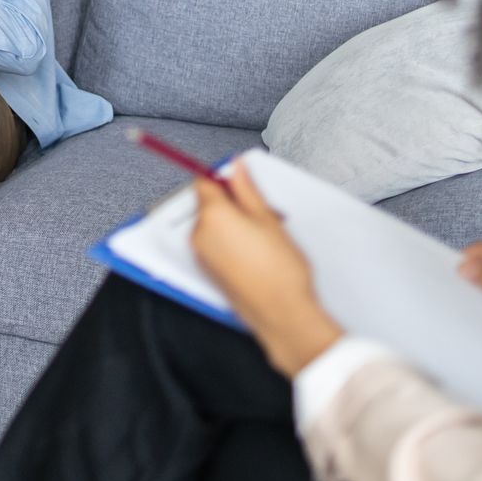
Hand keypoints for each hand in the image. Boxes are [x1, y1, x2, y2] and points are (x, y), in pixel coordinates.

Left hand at [190, 160, 344, 376]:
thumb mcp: (268, 218)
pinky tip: (255, 252)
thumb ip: (247, 189)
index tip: (240, 182)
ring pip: (212, 225)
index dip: (223, 178)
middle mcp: (200, 234)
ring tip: (262, 236)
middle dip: (232, 204)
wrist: (281, 313)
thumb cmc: (279, 271)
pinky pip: (213, 245)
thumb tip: (236, 168)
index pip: (203, 181)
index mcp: (213, 216)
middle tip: (261, 212)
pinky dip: (229, 242)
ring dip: (231, 224)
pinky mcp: (207, 270)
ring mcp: (201, 255)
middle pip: (207, 204)